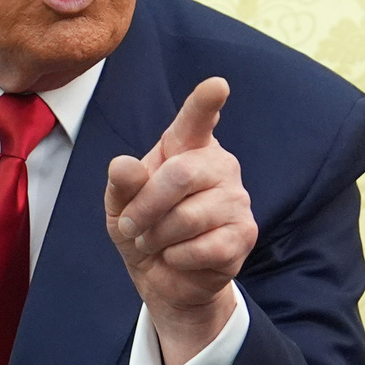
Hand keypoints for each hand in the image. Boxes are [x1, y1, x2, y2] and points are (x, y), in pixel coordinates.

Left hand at [105, 77, 257, 364]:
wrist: (164, 278)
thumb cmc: (144, 228)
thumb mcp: (120, 206)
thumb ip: (121, 184)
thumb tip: (123, 166)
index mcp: (187, 148)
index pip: (196, 120)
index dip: (205, 103)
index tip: (216, 86)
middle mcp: (218, 166)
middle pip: (180, 175)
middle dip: (145, 206)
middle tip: (130, 227)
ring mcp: (237, 200)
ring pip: (189, 216)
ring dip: (158, 237)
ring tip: (155, 243)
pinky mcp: (244, 235)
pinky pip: (202, 247)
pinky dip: (176, 258)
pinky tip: (178, 257)